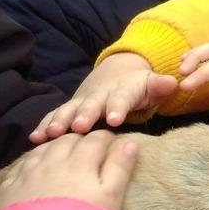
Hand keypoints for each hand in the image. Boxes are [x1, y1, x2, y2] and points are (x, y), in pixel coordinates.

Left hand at [0, 130, 137, 209]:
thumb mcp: (111, 198)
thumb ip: (120, 168)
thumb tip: (130, 143)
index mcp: (80, 162)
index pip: (95, 139)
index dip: (105, 138)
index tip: (111, 142)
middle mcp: (52, 162)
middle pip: (67, 139)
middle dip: (79, 139)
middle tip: (86, 149)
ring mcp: (28, 173)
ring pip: (42, 148)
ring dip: (54, 146)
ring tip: (61, 155)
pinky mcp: (9, 188)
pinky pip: (21, 164)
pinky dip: (32, 160)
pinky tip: (36, 167)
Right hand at [31, 52, 177, 142]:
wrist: (117, 71)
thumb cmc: (138, 86)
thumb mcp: (152, 84)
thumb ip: (160, 86)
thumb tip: (173, 82)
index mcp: (122, 91)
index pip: (121, 99)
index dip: (118, 108)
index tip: (115, 119)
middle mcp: (99, 95)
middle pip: (92, 105)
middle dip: (85, 115)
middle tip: (79, 127)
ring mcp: (82, 101)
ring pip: (70, 110)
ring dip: (60, 121)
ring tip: (52, 133)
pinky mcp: (70, 109)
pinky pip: (55, 116)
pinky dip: (45, 125)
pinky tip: (34, 138)